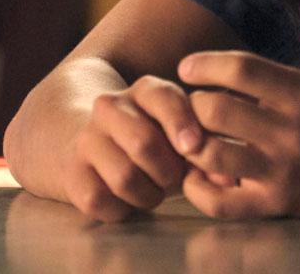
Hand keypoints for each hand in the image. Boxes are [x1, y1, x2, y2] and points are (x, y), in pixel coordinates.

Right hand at [61, 75, 207, 221]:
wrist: (90, 143)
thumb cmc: (156, 140)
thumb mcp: (182, 132)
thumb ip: (209, 150)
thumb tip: (228, 178)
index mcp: (145, 90)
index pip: (163, 98)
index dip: (181, 123)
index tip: (193, 147)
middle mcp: (110, 107)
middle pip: (144, 144)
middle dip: (168, 171)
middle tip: (173, 179)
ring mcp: (86, 138)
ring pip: (124, 177)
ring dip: (148, 195)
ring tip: (154, 191)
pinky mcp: (71, 172)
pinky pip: (100, 200)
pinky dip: (122, 210)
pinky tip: (128, 201)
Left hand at [177, 0, 299, 218]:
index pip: (241, 70)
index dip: (205, 64)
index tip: (188, 67)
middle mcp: (290, 132)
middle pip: (215, 110)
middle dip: (194, 102)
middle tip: (191, 102)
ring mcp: (281, 171)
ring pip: (211, 153)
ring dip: (192, 142)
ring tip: (191, 134)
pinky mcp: (275, 204)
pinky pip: (220, 201)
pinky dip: (198, 187)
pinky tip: (200, 172)